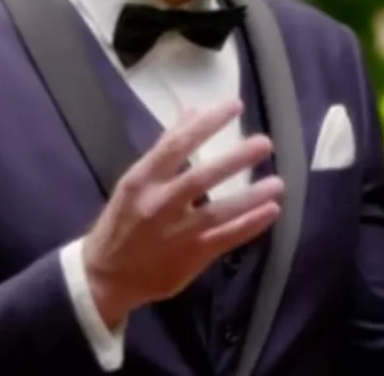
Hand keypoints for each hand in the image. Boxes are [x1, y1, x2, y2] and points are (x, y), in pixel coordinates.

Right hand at [82, 100, 282, 328]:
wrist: (104, 278)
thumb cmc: (124, 220)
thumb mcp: (136, 180)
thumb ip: (167, 146)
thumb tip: (193, 110)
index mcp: (143, 180)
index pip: (176, 145)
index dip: (207, 124)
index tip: (235, 105)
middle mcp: (159, 205)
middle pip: (200, 178)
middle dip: (234, 160)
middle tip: (265, 143)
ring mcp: (176, 234)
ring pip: (218, 212)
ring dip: (250, 197)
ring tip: (278, 183)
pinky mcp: (190, 257)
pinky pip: (225, 238)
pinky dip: (250, 225)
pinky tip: (271, 211)